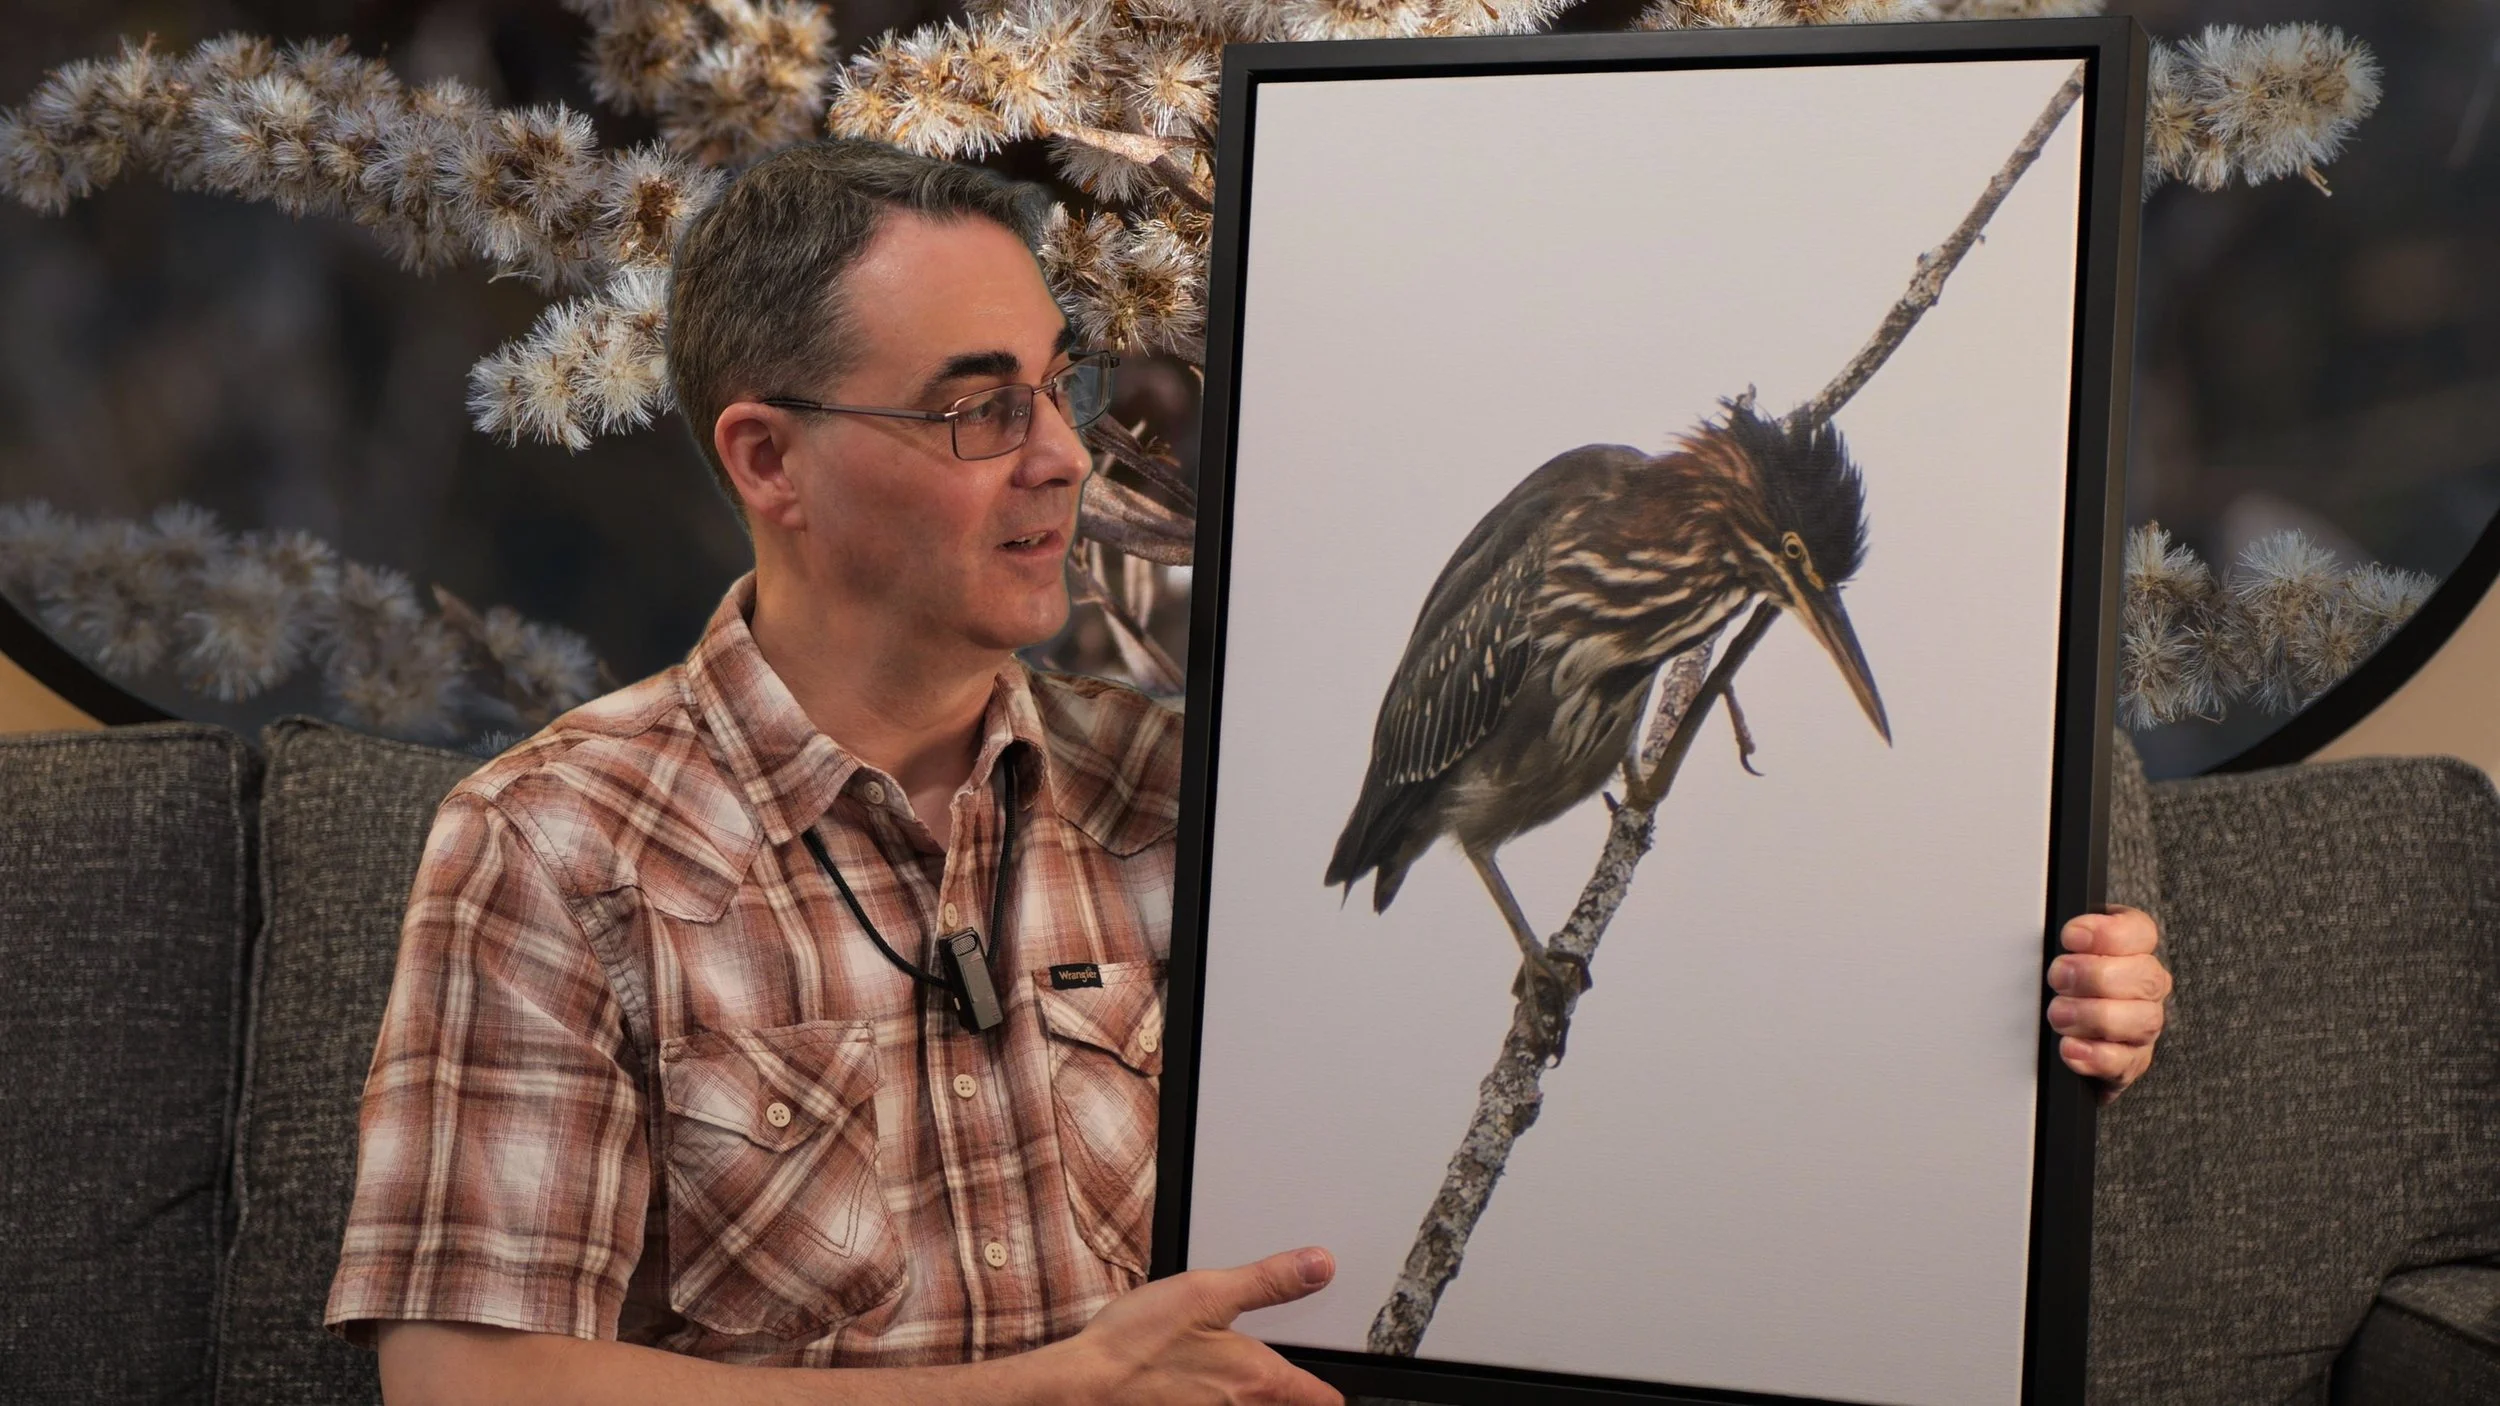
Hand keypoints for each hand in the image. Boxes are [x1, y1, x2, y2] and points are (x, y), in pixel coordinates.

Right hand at [1047, 1247, 1343, 1405]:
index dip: (1330, 1392)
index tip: (1334, 1388)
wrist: (1082, 1388)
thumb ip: (1270, 1281)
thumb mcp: (1206, 1293)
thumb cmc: (1136, 1344)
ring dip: (1254, 1399)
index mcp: (1258, 1381)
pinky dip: (1220, 1402)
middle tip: (1296, 1383)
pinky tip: (1202, 1387)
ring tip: (1243, 1380)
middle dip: (1293, 1397)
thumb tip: (1321, 1266)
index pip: (1320, 1399)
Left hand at [2046, 904, 2168, 1102]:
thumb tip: (2050, 938)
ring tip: (2059, 1014)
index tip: (2071, 936)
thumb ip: (2065, 941)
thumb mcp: (2063, 952)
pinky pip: (2123, 1062)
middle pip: (2145, 977)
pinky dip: (2094, 1055)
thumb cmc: (2065, 983)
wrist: (2061, 1032)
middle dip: (2095, 976)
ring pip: (2142, 1021)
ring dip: (2094, 1016)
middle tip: (2058, 977)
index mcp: (2133, 950)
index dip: (2109, 933)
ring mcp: (2142, 1026)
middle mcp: (2145, 987)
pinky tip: (2070, 1047)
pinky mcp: (2130, 1061)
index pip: (2141, 933)